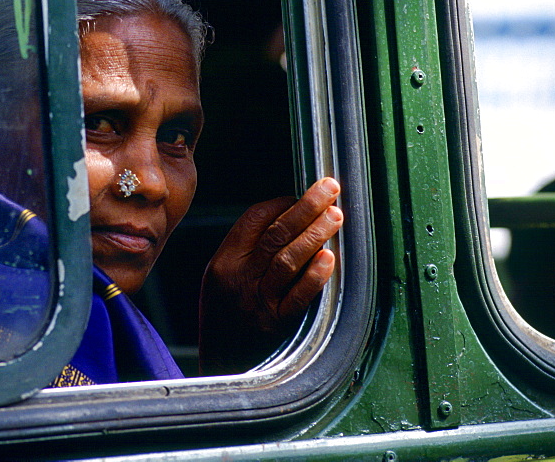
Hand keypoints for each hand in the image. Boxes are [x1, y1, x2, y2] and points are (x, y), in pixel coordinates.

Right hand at [198, 177, 340, 374]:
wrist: (219, 367)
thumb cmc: (224, 316)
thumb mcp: (220, 277)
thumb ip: (246, 250)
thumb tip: (287, 218)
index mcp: (224, 260)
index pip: (254, 219)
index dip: (282, 204)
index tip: (301, 196)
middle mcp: (238, 278)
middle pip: (276, 234)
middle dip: (306, 207)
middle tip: (330, 188)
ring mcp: (256, 302)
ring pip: (288, 260)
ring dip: (315, 234)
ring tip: (335, 216)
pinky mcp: (274, 325)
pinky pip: (297, 297)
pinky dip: (314, 276)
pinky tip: (329, 258)